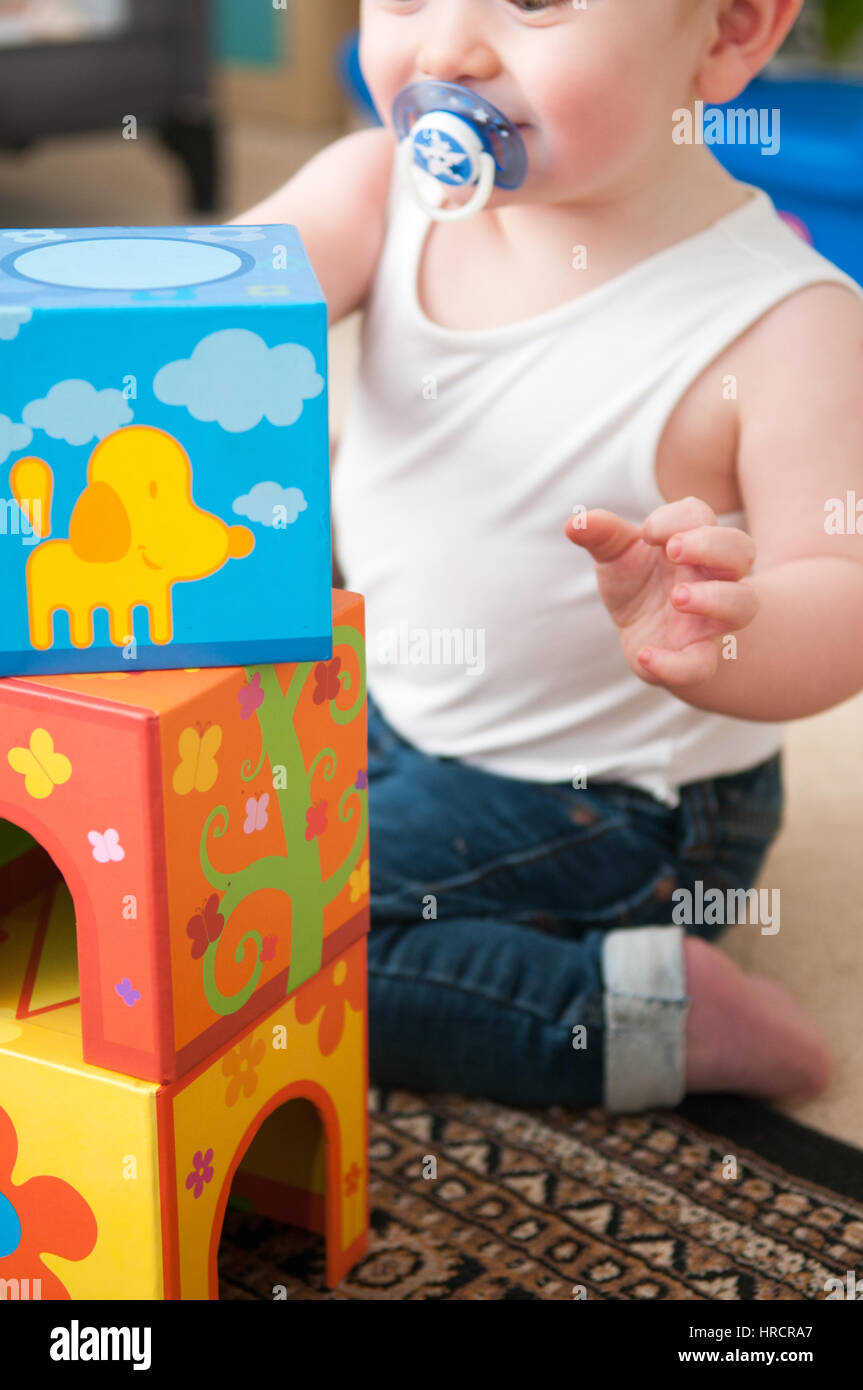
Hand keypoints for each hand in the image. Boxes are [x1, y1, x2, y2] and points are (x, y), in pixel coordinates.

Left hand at [564, 496, 759, 687]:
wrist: (644, 634)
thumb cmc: (637, 582)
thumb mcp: (614, 554)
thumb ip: (601, 535)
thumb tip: (574, 523)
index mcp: (693, 542)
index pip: (701, 515)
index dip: (678, 518)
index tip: (647, 532)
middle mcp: (713, 577)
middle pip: (742, 550)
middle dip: (711, 545)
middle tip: (673, 550)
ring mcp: (711, 619)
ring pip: (743, 604)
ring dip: (715, 597)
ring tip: (678, 597)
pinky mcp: (697, 657)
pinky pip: (702, 665)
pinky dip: (675, 664)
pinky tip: (645, 655)